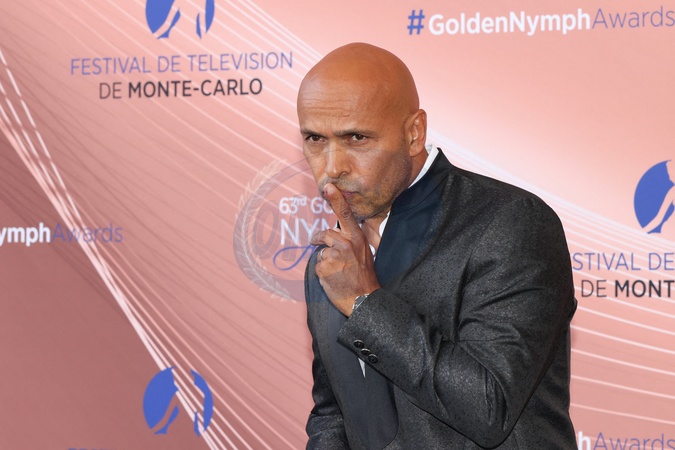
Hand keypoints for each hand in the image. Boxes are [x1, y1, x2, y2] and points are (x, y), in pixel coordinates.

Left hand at [309, 183, 380, 315]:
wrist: (364, 299)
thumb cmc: (364, 276)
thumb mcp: (364, 252)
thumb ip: (352, 240)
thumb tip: (337, 233)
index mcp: (357, 238)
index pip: (345, 214)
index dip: (336, 199)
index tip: (328, 187)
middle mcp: (345, 244)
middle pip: (325, 234)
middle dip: (319, 239)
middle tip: (318, 244)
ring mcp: (333, 255)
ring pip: (321, 252)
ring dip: (325, 260)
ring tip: (338, 272)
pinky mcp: (323, 267)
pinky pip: (317, 265)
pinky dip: (322, 271)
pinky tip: (334, 278)